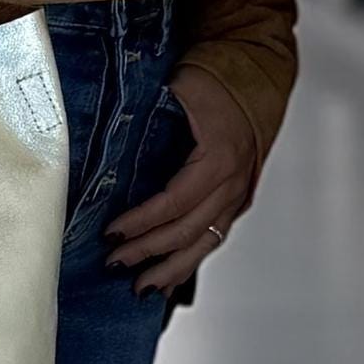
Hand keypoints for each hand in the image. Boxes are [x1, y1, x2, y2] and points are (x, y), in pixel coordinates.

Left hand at [106, 69, 256, 295]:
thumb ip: (149, 116)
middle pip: (187, 231)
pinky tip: (168, 281)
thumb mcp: (180, 89)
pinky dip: (188, 262)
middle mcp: (233, 183)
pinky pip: (212, 239)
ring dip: (169, 269)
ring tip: (140, 288)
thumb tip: (107, 143)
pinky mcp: (236, 201)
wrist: (256, 75)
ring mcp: (237, 195)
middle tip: (114, 263)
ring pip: (204, 245)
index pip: (174, 202)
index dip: (141, 222)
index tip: (111, 233)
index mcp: (220, 157)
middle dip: (148, 251)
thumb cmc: (217, 80)